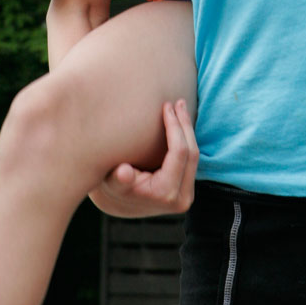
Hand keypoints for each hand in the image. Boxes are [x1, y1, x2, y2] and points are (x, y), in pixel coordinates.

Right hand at [88, 100, 198, 217]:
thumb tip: (124, 173)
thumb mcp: (111, 182)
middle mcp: (181, 198)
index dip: (175, 126)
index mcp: (165, 193)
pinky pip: (191, 160)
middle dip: (185, 124)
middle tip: (179, 101)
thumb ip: (119, 179)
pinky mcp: (187, 189)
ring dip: (188, 130)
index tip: (167, 105)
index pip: (179, 153)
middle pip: (192, 154)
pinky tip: (180, 123)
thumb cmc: (113, 187)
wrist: (120, 203)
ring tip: (180, 108)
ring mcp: (186, 195)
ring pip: (195, 156)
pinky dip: (187, 140)